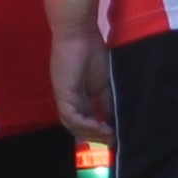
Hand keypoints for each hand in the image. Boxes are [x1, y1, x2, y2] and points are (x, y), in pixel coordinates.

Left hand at [52, 27, 114, 141]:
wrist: (79, 34)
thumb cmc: (92, 52)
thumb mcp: (105, 82)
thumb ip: (106, 101)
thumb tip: (115, 120)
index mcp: (77, 97)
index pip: (85, 120)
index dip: (98, 131)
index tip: (115, 138)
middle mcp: (68, 101)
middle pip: (78, 127)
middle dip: (96, 136)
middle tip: (113, 143)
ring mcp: (63, 99)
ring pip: (74, 125)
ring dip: (92, 133)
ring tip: (109, 137)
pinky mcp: (62, 95)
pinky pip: (71, 117)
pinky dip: (86, 125)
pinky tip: (101, 127)